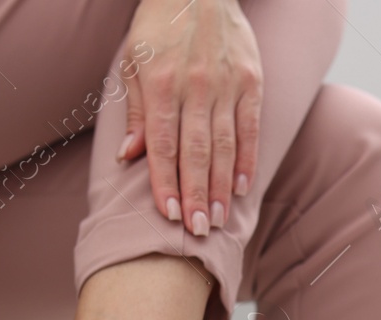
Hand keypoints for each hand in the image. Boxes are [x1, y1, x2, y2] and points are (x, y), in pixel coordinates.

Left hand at [119, 0, 261, 235]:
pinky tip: (244, 188)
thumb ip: (135, 111)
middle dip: (196, 195)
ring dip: (221, 187)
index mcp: (161, 84)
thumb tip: (128, 156)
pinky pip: (250, 129)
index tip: (169, 214)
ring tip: (218, 220)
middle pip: (195, 153)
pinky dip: (247, 160)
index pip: (162, 144)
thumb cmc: (159, 28)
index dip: (165, 182)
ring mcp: (226, 86)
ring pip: (224, 147)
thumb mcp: (134, 62)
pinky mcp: (251, 82)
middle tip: (196, 231)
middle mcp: (195, 88)